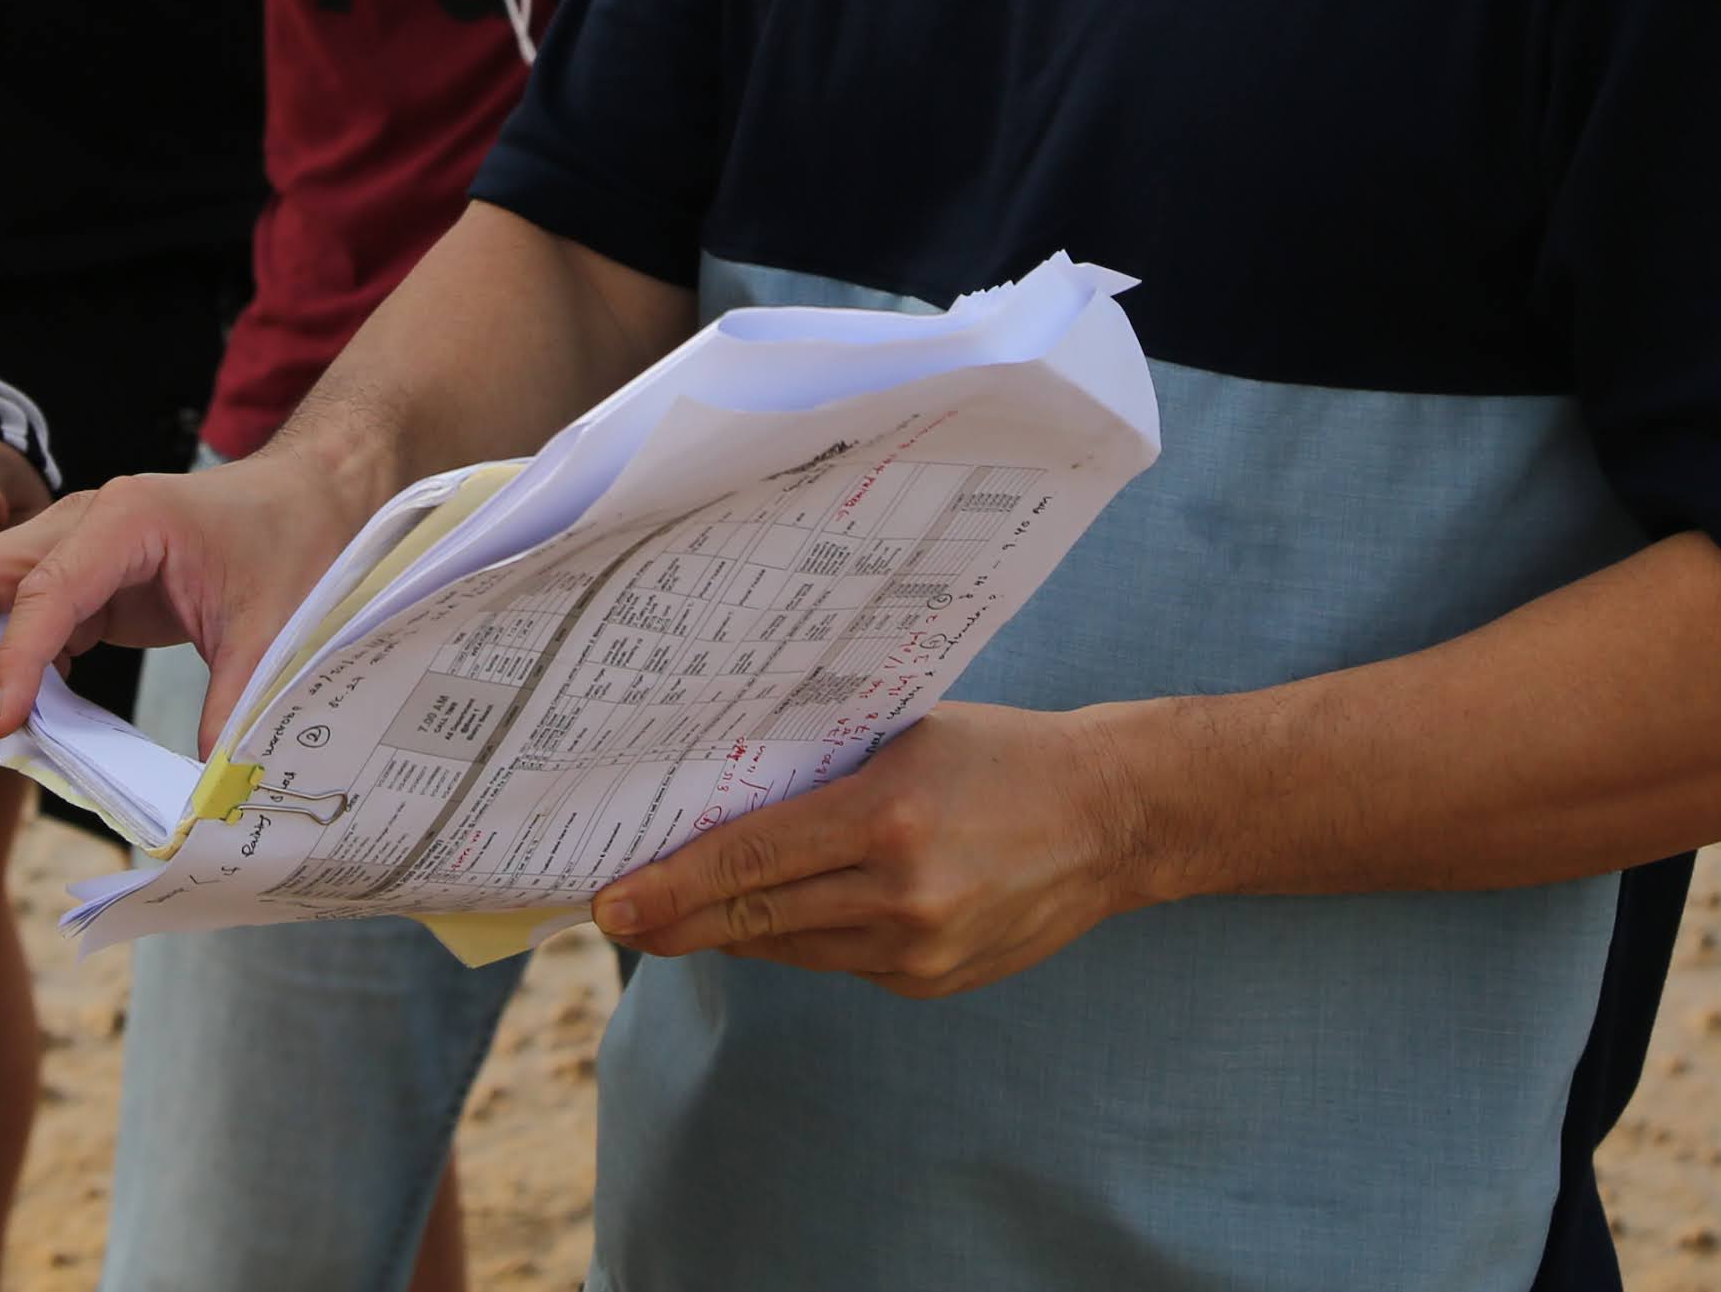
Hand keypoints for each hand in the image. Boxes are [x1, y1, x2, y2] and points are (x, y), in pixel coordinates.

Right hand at [0, 448, 380, 752]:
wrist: (306, 499)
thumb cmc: (290, 539)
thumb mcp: (270, 627)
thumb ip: (234, 702)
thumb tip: (209, 784)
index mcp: (125, 519)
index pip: (38, 591)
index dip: (9, 661)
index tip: (0, 724)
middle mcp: (80, 525)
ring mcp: (72, 550)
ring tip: (24, 730)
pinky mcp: (81, 582)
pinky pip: (20, 625)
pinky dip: (18, 671)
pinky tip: (49, 717)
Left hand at [592, 701, 1151, 998]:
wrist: (1110, 817)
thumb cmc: (999, 755)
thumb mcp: (904, 739)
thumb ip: (820, 775)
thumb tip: (720, 809)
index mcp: (887, 818)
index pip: (750, 858)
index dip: (671, 885)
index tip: (610, 901)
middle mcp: (901, 895)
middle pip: (757, 918)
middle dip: (677, 920)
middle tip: (613, 916)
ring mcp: (919, 950)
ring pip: (791, 947)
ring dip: (734, 930)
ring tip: (678, 911)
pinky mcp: (932, 982)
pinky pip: (838, 962)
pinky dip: (802, 937)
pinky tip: (780, 913)